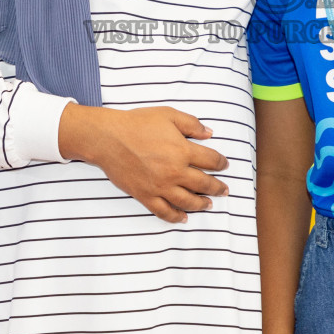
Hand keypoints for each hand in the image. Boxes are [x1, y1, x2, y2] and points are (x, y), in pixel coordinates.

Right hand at [58, 104, 228, 222]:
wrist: (109, 138)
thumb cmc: (137, 123)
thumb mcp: (168, 115)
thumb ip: (192, 124)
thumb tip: (209, 134)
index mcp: (182, 150)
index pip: (211, 160)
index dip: (221, 163)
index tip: (225, 165)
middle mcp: (174, 172)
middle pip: (203, 184)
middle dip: (217, 188)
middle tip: (224, 190)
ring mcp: (160, 186)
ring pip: (187, 201)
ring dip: (201, 204)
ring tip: (209, 205)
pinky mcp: (145, 195)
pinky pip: (163, 211)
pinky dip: (175, 217)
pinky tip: (183, 218)